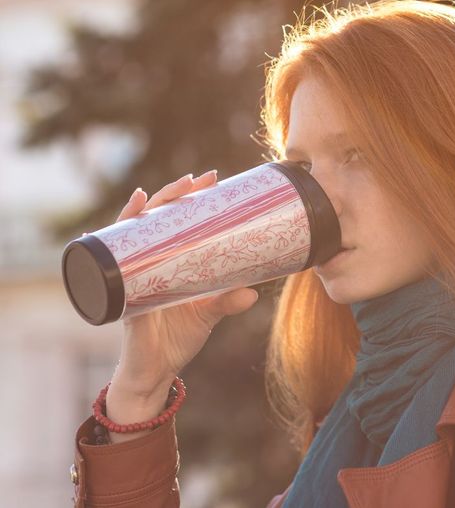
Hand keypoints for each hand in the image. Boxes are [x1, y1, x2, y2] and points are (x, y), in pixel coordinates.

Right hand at [108, 170, 259, 396]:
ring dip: (140, 210)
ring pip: (132, 233)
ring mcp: (132, 276)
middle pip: (156, 218)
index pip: (179, 219)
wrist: (155, 373)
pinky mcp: (122, 295)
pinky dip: (104, 245)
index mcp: (170, 262)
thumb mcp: (208, 314)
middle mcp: (148, 263)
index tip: (212, 179)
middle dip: (173, 195)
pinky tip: (103, 229)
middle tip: (197, 179)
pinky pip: (110, 267)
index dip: (192, 197)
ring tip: (150, 194)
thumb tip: (254, 292)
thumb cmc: (178, 338)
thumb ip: (227, 302)